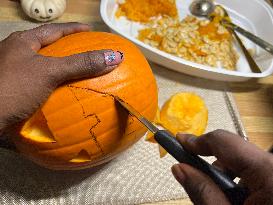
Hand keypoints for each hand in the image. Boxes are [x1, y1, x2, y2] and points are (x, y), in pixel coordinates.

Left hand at [0, 23, 122, 133]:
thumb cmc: (13, 87)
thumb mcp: (49, 71)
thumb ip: (80, 63)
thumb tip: (114, 56)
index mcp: (22, 42)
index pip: (53, 30)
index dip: (73, 29)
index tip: (90, 30)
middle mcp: (16, 54)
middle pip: (47, 46)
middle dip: (67, 48)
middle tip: (86, 51)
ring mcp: (14, 73)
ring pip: (43, 66)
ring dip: (61, 69)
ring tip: (78, 72)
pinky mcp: (15, 91)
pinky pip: (41, 84)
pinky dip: (54, 86)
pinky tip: (63, 93)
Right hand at [172, 130, 272, 204]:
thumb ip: (202, 193)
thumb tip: (181, 170)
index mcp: (271, 176)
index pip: (226, 142)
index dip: (199, 141)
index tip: (181, 142)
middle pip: (236, 154)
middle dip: (215, 168)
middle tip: (200, 183)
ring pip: (245, 165)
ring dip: (229, 179)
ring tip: (228, 203)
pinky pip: (256, 175)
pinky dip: (243, 186)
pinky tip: (241, 203)